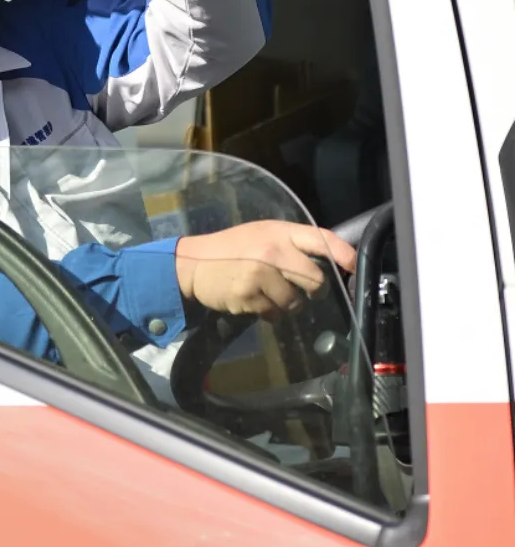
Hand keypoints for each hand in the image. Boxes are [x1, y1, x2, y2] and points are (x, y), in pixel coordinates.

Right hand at [174, 221, 356, 316]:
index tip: (354, 267)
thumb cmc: (232, 248)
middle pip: (316, 280)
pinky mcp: (250, 296)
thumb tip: (329, 263)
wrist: (193, 263)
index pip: (322, 240)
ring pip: (296, 302)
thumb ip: (291, 245)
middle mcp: (273, 251)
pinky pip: (274, 314)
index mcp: (279, 232)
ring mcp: (261, 275)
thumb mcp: (261, 234)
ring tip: (269, 294)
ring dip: (287, 305)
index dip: (344, 255)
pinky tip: (254, 300)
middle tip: (303, 290)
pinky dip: (268, 312)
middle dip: (314, 290)